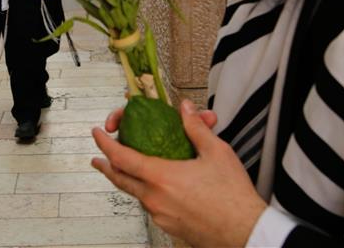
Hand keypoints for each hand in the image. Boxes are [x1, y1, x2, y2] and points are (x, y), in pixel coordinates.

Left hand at [91, 99, 266, 246]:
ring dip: (129, 179)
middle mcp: (155, 198)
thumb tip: (185, 111)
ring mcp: (160, 215)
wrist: (245, 232)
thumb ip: (196, 128)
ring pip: (136, 194)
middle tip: (99, 158)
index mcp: (161, 177)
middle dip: (106, 166)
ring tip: (132, 169)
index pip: (121, 157)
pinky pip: (151, 206)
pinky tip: (160, 187)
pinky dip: (148, 192)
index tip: (98, 134)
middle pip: (120, 179)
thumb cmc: (233, 197)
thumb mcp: (216, 152)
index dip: (105, 144)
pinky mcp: (170, 226)